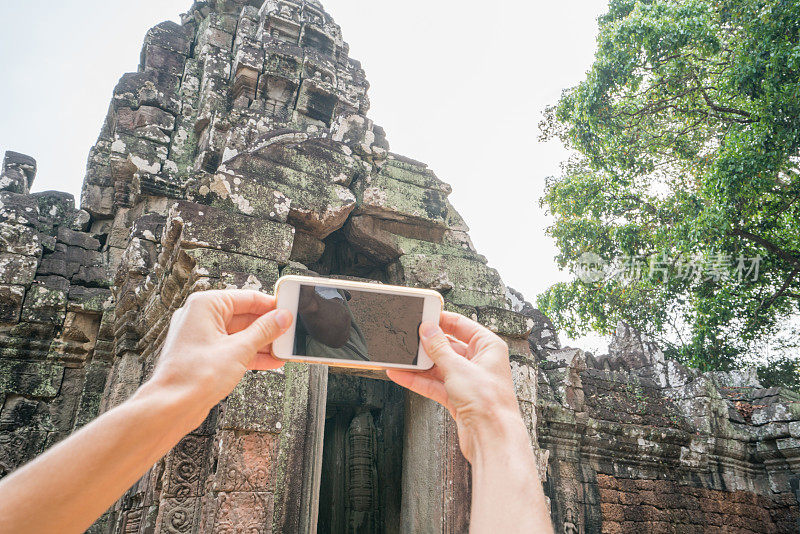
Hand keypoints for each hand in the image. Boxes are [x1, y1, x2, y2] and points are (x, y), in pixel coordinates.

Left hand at [143, 290, 292, 429]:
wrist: (171, 407)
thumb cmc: (193, 376)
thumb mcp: (239, 350)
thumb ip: (264, 331)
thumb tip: (281, 318)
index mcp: (205, 305)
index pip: (246, 297)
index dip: (270, 305)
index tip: (288, 312)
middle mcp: (200, 317)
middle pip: (244, 316)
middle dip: (268, 327)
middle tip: (288, 333)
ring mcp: (201, 337)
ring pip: (239, 334)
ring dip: (262, 343)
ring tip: (283, 350)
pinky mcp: (204, 356)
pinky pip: (232, 349)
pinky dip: (250, 354)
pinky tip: (269, 361)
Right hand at [386, 311, 523, 462]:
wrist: (491, 438)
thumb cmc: (489, 403)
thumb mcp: (458, 368)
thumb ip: (439, 348)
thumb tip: (428, 330)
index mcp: (488, 347)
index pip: (462, 325)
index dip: (442, 320)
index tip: (424, 317)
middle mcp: (480, 362)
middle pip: (449, 346)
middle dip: (428, 345)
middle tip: (408, 338)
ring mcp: (468, 381)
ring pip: (439, 367)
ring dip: (420, 365)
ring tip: (400, 358)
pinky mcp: (458, 398)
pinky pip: (435, 384)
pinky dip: (419, 380)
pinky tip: (402, 375)